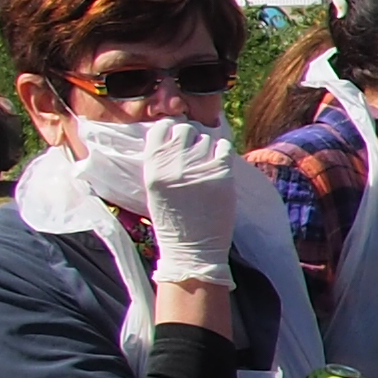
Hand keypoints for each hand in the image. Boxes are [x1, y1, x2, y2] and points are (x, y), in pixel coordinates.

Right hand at [137, 117, 249, 287]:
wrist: (192, 249)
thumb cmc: (173, 220)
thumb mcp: (155, 188)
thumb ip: (162, 162)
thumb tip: (175, 135)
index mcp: (152, 166)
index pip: (162, 128)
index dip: (172, 131)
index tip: (178, 138)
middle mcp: (173, 163)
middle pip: (186, 130)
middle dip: (192, 138)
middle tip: (195, 154)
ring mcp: (198, 167)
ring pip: (207, 138)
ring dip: (208, 147)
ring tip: (205, 166)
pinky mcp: (221, 174)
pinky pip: (224, 148)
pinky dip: (223, 153)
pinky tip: (219, 166)